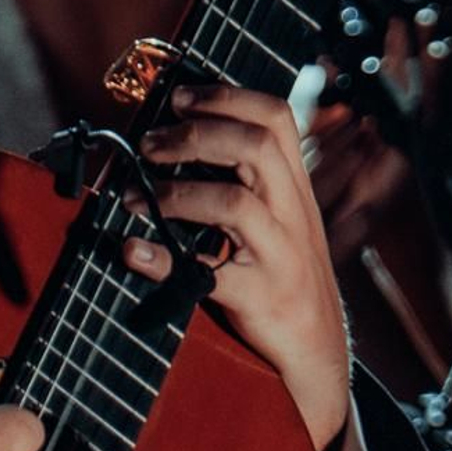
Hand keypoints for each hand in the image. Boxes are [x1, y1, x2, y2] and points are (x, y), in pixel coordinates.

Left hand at [123, 82, 351, 450]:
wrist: (318, 353)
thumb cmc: (281, 279)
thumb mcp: (272, 223)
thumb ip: (240, 183)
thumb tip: (173, 142)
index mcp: (295, 188)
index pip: (276, 117)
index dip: (226, 97)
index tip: (179, 97)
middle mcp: (294, 214)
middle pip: (257, 147)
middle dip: (196, 134)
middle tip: (150, 143)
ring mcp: (281, 256)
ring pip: (237, 204)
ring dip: (177, 192)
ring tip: (137, 196)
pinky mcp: (262, 298)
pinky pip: (209, 274)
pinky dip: (163, 260)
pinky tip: (133, 252)